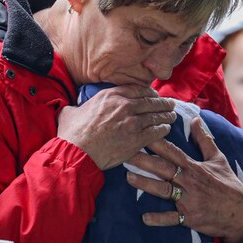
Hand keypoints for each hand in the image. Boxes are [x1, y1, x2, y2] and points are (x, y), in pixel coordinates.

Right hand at [57, 85, 175, 169]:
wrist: (77, 152)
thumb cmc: (72, 134)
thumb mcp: (70, 112)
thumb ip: (75, 107)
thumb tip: (70, 108)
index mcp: (110, 96)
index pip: (136, 89)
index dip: (148, 92)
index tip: (154, 95)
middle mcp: (124, 105)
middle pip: (150, 101)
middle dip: (162, 103)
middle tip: (170, 104)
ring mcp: (132, 122)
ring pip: (156, 116)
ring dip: (166, 116)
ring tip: (172, 116)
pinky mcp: (137, 138)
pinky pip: (156, 131)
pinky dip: (163, 129)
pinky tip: (166, 129)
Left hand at [125, 117, 242, 242]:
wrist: (241, 213)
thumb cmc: (228, 184)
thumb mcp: (218, 159)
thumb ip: (204, 139)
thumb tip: (195, 119)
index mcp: (195, 167)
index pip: (172, 152)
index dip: (156, 143)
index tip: (141, 134)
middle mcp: (190, 182)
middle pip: (163, 169)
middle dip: (143, 161)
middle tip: (125, 154)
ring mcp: (189, 200)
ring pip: (164, 190)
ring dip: (146, 185)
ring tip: (129, 178)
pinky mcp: (190, 217)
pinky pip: (172, 218)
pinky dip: (159, 218)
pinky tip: (145, 217)